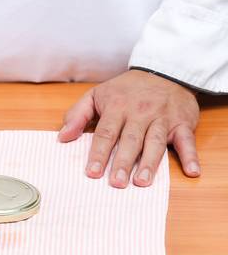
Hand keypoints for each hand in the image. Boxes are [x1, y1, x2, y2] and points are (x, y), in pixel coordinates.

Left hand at [58, 70, 200, 187]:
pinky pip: (187, 140)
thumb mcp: (96, 95)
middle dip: (122, 161)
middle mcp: (140, 113)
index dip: (98, 153)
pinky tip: (192, 171)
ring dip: (150, 162)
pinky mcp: (182, 123)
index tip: (91, 173)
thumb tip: (62, 137)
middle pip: (130, 140)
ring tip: (141, 181)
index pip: (105, 133)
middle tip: (116, 182)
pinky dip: (191, 155)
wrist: (163, 71)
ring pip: (155, 141)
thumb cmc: (125, 90)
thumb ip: (77, 115)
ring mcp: (162, 118)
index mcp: (117, 107)